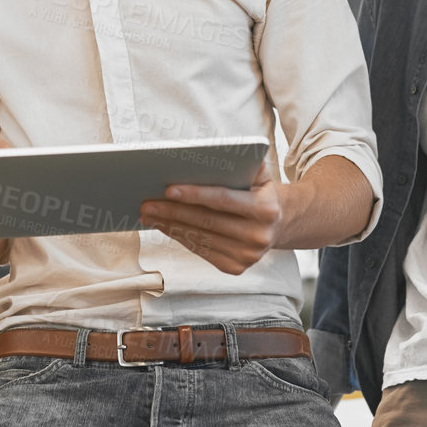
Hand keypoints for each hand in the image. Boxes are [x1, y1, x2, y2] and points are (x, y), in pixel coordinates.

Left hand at [141, 158, 283, 274]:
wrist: (279, 223)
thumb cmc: (260, 191)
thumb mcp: (259, 173)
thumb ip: (241, 164)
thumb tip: (205, 158)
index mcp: (266, 209)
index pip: (222, 200)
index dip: (194, 195)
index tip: (167, 189)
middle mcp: (259, 236)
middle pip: (206, 221)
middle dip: (172, 212)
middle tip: (147, 203)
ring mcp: (248, 256)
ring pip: (200, 238)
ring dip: (170, 226)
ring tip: (150, 215)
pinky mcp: (236, 268)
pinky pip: (201, 251)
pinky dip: (181, 238)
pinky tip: (165, 227)